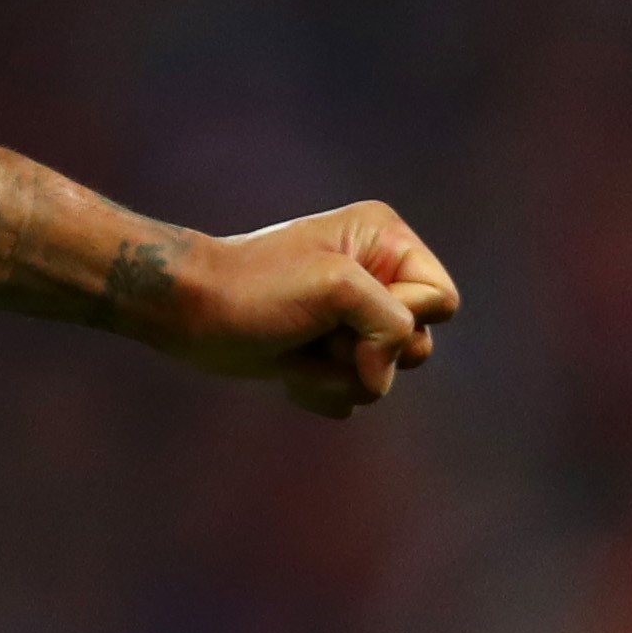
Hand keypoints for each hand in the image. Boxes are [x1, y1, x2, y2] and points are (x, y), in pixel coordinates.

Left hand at [156, 201, 457, 419]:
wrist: (190, 312)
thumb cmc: (257, 288)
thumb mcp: (336, 288)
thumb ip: (390, 324)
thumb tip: (380, 376)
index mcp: (384, 240)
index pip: (441, 301)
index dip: (403, 318)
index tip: (350, 313)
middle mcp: (376, 275)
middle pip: (419, 344)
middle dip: (369, 353)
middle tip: (319, 332)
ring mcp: (351, 317)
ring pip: (387, 375)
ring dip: (341, 376)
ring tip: (300, 351)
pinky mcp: (328, 352)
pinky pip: (355, 392)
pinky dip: (322, 391)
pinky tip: (287, 371)